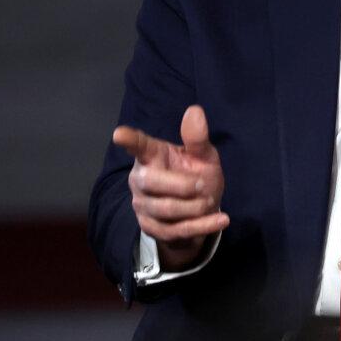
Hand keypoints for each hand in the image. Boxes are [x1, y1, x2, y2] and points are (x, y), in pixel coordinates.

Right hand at [112, 105, 228, 270]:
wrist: (201, 211)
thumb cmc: (197, 175)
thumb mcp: (204, 156)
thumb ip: (197, 138)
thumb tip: (195, 110)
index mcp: (152, 156)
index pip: (139, 146)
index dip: (130, 140)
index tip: (119, 134)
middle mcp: (141, 179)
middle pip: (150, 182)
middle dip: (182, 185)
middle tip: (203, 184)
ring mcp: (142, 205)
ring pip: (165, 209)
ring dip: (195, 207)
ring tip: (210, 200)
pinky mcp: (151, 228)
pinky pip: (176, 230)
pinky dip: (203, 226)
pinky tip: (221, 220)